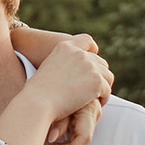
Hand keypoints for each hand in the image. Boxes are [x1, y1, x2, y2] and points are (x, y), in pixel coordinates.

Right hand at [11, 29, 112, 144]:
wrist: (38, 102)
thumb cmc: (37, 92)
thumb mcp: (47, 69)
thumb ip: (63, 65)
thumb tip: (74, 75)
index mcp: (64, 47)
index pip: (86, 40)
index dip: (93, 50)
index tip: (92, 62)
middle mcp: (79, 53)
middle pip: (100, 62)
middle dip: (99, 76)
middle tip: (93, 90)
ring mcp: (89, 66)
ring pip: (107, 76)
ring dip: (103, 87)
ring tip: (96, 98)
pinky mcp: (96, 80)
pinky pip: (107, 90)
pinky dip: (103, 98)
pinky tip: (96, 104)